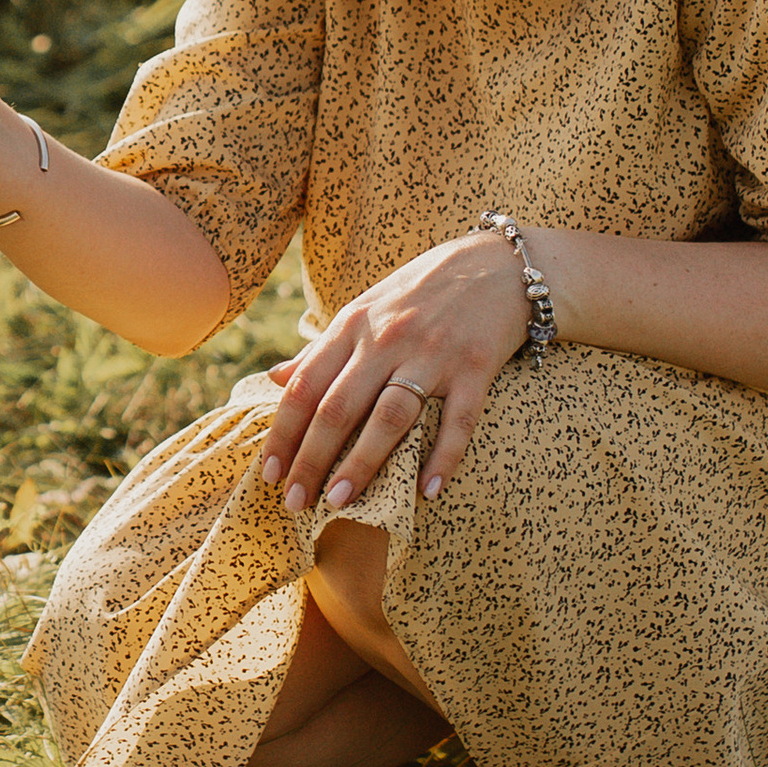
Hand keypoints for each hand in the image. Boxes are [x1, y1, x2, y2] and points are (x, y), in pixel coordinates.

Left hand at [261, 229, 531, 512]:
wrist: (497, 263)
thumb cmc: (422, 291)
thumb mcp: (366, 308)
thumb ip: (323, 347)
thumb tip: (277, 378)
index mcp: (353, 325)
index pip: (305, 387)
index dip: (284, 433)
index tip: (269, 474)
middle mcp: (387, 339)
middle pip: (338, 408)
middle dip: (311, 460)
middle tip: (295, 503)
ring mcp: (432, 354)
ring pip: (389, 417)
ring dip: (362, 463)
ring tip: (340, 502)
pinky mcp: (475, 367)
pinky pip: (458, 420)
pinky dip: (443, 457)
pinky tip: (428, 491)